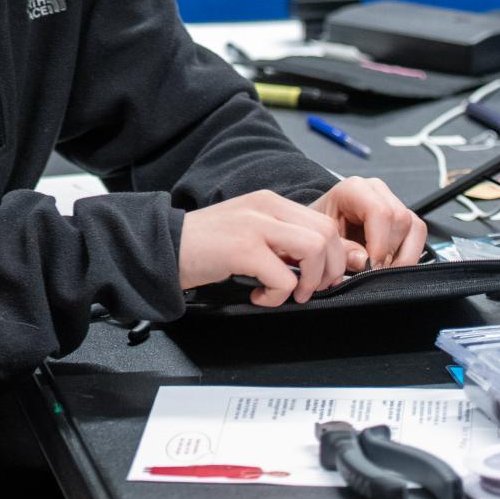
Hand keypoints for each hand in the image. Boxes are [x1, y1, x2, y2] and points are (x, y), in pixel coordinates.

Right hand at [179, 190, 366, 306]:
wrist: (166, 246)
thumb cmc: (207, 245)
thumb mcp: (250, 230)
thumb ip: (281, 238)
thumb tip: (319, 262)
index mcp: (270, 202)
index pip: (323, 222)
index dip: (334, 255)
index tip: (323, 277)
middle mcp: (266, 207)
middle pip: (326, 233)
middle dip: (329, 269)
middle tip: (309, 289)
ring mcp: (254, 226)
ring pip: (314, 249)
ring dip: (309, 281)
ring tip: (289, 293)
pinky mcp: (243, 249)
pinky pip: (283, 278)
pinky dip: (277, 296)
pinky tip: (258, 296)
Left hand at [307, 178, 426, 271]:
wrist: (323, 224)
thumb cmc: (323, 227)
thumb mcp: (325, 238)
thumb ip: (343, 251)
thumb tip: (364, 261)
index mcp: (355, 189)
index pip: (380, 213)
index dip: (380, 244)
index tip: (372, 267)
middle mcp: (377, 190)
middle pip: (400, 220)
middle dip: (390, 252)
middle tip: (374, 272)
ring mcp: (393, 201)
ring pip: (415, 227)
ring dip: (403, 255)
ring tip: (382, 269)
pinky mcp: (403, 215)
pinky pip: (417, 234)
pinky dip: (408, 254)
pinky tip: (390, 263)